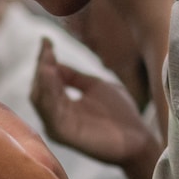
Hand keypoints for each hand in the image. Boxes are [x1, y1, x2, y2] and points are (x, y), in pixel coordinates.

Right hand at [30, 37, 161, 171]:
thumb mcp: (95, 87)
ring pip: (40, 99)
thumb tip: (54, 63)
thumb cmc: (121, 114)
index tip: (46, 40)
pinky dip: (48, 93)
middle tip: (46, 49)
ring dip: (42, 78)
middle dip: (41, 67)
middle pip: (39, 88)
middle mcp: (56, 116)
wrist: (139, 138)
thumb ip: (74, 77)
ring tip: (46, 60)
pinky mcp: (64, 134)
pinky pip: (50, 112)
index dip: (45, 60)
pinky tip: (51, 75)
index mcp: (62, 106)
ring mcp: (58, 126)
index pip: (46, 81)